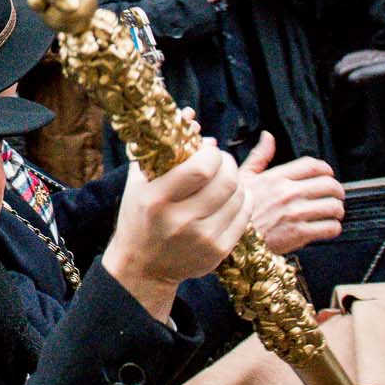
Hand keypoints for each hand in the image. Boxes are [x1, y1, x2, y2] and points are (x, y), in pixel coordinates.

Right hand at [100, 139, 247, 319]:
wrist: (142, 268)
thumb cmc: (139, 217)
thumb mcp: (140, 181)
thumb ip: (162, 148)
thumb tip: (190, 116)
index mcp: (157, 199)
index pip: (201, 167)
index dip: (212, 153)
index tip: (207, 151)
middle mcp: (180, 220)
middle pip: (225, 181)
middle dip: (228, 163)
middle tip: (221, 161)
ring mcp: (202, 239)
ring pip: (239, 197)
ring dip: (236, 181)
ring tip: (225, 179)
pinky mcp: (217, 252)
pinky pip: (244, 217)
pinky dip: (243, 201)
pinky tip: (232, 197)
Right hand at [237, 132, 343, 255]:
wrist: (233, 241)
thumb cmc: (237, 211)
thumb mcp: (243, 178)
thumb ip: (259, 157)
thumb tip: (268, 137)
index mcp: (276, 177)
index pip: (312, 165)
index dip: (326, 169)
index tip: (328, 175)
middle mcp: (288, 193)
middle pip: (329, 185)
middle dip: (337, 191)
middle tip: (335, 196)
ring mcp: (294, 213)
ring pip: (333, 206)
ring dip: (337, 211)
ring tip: (332, 214)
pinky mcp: (299, 234)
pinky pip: (330, 228)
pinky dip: (333, 228)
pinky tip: (326, 228)